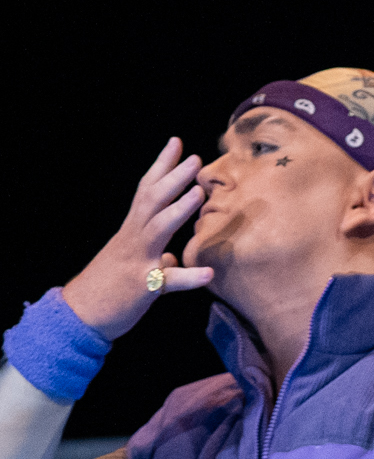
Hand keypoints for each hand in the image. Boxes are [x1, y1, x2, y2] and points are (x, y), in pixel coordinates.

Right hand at [59, 138, 214, 338]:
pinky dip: (188, 277)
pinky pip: (166, 281)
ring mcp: (137, 261)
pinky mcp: (143, 287)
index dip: (162, 167)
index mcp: (133, 231)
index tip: (177, 143)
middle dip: (173, 177)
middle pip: (152, 200)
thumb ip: (155, 255)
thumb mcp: (134, 264)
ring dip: (179, 210)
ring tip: (199, 193)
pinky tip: (208, 274)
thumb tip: (172, 254)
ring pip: (158, 229)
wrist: (79, 315)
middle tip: (195, 157)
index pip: (147, 191)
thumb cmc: (108, 288)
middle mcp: (133, 240)